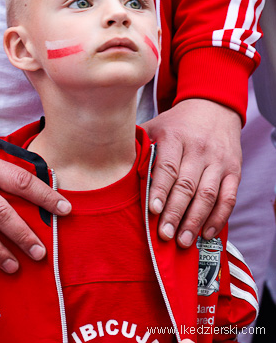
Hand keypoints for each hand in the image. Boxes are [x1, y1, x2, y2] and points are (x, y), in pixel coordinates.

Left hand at [142, 99, 241, 246]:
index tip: (152, 211)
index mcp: (175, 137)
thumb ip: (139, 147)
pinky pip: (228, 197)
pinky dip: (219, 218)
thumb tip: (115, 168)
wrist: (213, 108)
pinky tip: (207, 233)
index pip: (167, 167)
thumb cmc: (177, 123)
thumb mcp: (155, 126)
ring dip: (195, 220)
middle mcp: (198, 148)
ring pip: (208, 194)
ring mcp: (218, 160)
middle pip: (187, 185)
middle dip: (175, 213)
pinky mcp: (234, 170)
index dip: (160, 190)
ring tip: (183, 241)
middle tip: (164, 235)